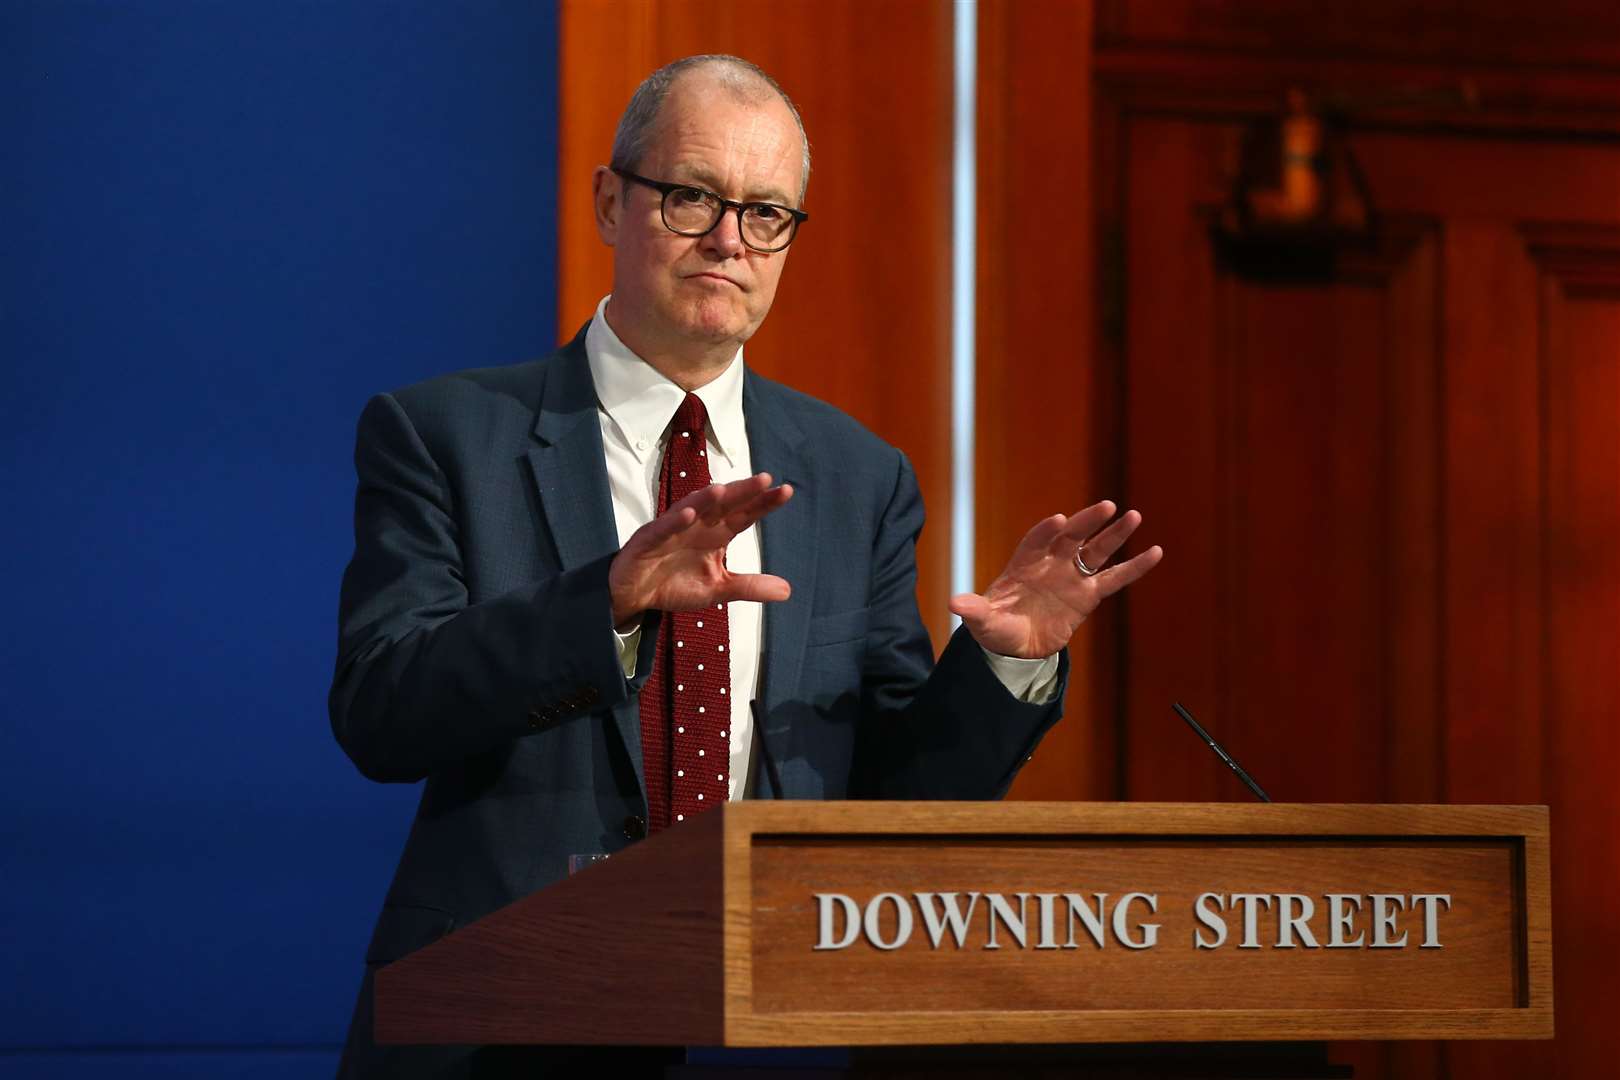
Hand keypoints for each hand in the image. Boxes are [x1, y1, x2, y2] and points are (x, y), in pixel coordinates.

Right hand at [609, 473, 793, 626]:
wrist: (635, 596)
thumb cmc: (674, 583)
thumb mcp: (718, 589)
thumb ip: (749, 587)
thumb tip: (787, 590)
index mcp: (715, 535)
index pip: (744, 515)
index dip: (763, 503)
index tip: (786, 490)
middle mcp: (697, 526)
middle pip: (722, 505)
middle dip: (741, 492)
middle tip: (764, 479)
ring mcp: (672, 530)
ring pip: (691, 508)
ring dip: (705, 498)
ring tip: (724, 489)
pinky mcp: (648, 540)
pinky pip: (663, 528)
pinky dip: (674, 521)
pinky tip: (688, 514)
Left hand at [949, 500, 1162, 658]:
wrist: (1015, 646)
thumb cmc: (996, 627)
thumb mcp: (983, 621)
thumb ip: (975, 610)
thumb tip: (955, 603)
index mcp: (1023, 564)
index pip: (1036, 542)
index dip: (1046, 531)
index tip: (1059, 522)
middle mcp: (1050, 564)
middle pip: (1071, 538)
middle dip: (1087, 522)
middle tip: (1107, 506)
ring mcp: (1070, 577)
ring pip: (1095, 551)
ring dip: (1114, 535)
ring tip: (1133, 516)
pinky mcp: (1087, 596)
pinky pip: (1114, 578)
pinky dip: (1134, 566)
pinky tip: (1154, 552)